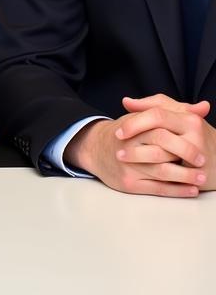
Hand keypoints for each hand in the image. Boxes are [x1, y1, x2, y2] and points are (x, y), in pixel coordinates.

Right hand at [66, 95, 212, 196]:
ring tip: (201, 178)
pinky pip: (157, 189)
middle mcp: (128, 146)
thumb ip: (172, 110)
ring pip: (161, 173)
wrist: (95, 148)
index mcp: (132, 127)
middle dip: (184, 157)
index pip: (157, 129)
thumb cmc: (125, 133)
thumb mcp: (142, 116)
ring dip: (185, 177)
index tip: (200, 144)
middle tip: (203, 161)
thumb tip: (203, 107)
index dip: (180, 138)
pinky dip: (177, 190)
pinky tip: (191, 189)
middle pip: (161, 152)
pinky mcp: (129, 183)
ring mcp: (128, 166)